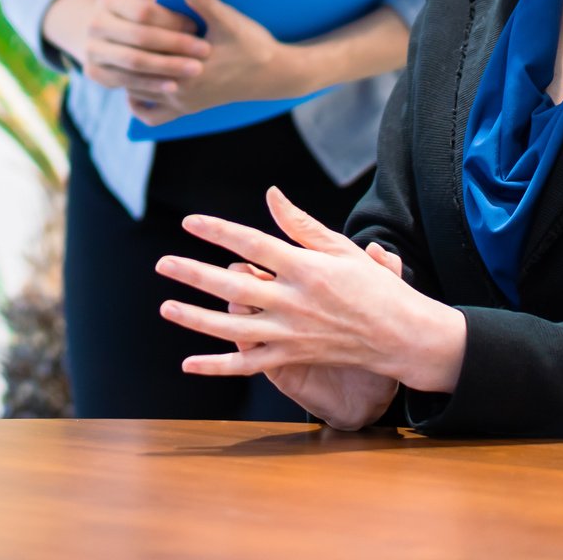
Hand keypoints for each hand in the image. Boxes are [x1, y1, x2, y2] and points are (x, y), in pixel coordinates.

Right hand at [47, 0, 209, 99]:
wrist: (104, 34)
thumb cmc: (139, 16)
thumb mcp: (148, 2)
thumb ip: (167, 0)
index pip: (144, 11)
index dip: (173, 20)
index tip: (198, 27)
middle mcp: (95, 23)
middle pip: (140, 36)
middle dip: (176, 44)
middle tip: (205, 51)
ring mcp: (91, 49)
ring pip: (134, 61)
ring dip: (168, 67)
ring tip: (195, 69)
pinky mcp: (93, 72)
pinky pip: (126, 81)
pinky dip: (152, 84)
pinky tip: (174, 86)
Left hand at [128, 0, 298, 122]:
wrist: (274, 75)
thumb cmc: (252, 45)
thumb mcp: (229, 20)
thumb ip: (204, 1)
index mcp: (187, 70)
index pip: (145, 54)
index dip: (134, 35)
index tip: (126, 18)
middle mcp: (181, 92)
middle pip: (136, 74)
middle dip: (126, 54)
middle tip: (117, 34)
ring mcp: (183, 104)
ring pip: (139, 94)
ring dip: (129, 75)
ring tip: (124, 51)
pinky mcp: (188, 109)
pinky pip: (153, 115)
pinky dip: (140, 102)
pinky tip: (136, 82)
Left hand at [154, 186, 464, 426]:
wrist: (400, 334)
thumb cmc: (371, 285)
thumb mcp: (340, 247)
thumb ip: (300, 224)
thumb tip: (271, 195)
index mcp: (305, 267)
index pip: (252, 245)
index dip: (218, 232)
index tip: (190, 223)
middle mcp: (293, 301)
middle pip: (233, 286)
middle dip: (194, 274)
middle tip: (162, 264)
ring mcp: (290, 333)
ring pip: (233, 327)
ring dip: (196, 318)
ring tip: (166, 306)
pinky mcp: (291, 358)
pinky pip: (248, 365)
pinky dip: (217, 367)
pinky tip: (189, 364)